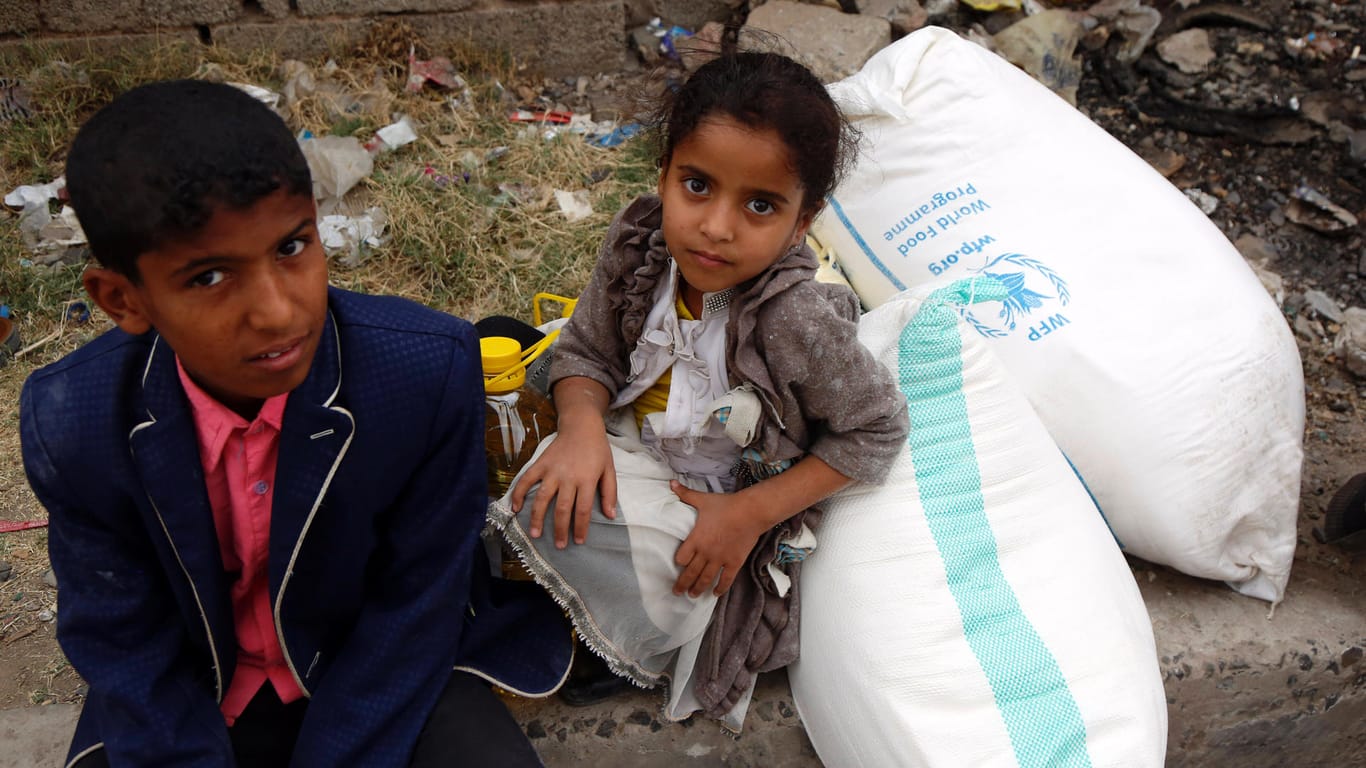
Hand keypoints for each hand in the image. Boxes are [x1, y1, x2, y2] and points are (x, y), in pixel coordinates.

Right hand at [510, 420, 616, 548]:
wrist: (581, 426)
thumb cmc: (597, 450)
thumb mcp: (609, 470)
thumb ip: (609, 493)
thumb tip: (610, 516)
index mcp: (587, 479)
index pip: (582, 510)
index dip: (580, 528)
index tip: (578, 541)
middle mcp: (568, 477)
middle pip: (562, 508)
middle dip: (560, 530)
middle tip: (559, 545)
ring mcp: (552, 470)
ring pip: (542, 498)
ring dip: (536, 518)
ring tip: (534, 535)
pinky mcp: (540, 464)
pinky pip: (527, 480)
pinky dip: (519, 493)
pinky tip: (515, 508)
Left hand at [670, 480, 767, 597]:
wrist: (750, 512)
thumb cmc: (725, 505)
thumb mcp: (703, 500)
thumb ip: (686, 494)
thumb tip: (671, 483)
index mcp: (696, 539)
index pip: (682, 558)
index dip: (679, 562)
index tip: (677, 565)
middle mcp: (706, 552)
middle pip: (690, 573)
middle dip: (683, 584)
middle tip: (677, 592)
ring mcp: (720, 559)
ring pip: (706, 579)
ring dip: (698, 589)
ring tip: (692, 596)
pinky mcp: (734, 562)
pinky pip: (725, 580)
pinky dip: (720, 588)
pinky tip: (715, 594)